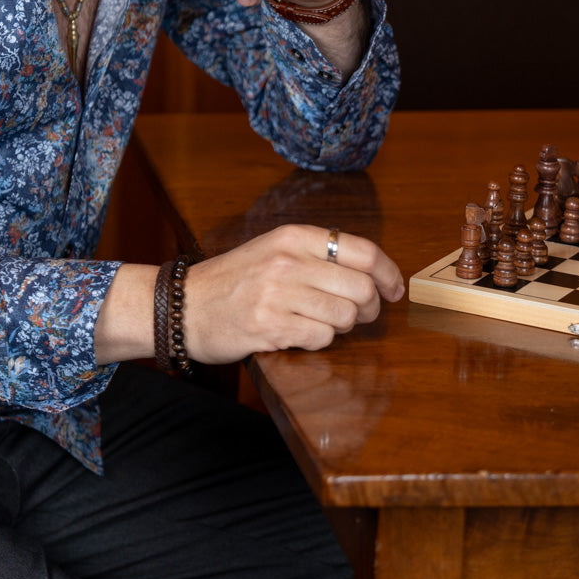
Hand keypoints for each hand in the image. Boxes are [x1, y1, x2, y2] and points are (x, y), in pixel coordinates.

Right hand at [184, 223, 404, 364]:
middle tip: (359, 315)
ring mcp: (278, 295)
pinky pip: (321, 338)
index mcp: (293, 237)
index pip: (362, 251)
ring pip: (345, 316)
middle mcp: (288, 261)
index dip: (388, 273)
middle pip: (361, 287)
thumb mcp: (272, 249)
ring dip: (342, 326)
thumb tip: (372, 273)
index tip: (394, 290)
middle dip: (369, 307)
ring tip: (322, 323)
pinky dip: (319, 341)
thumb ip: (316, 254)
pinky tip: (300, 334)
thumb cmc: (233, 280)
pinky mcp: (271, 327)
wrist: (183, 305)